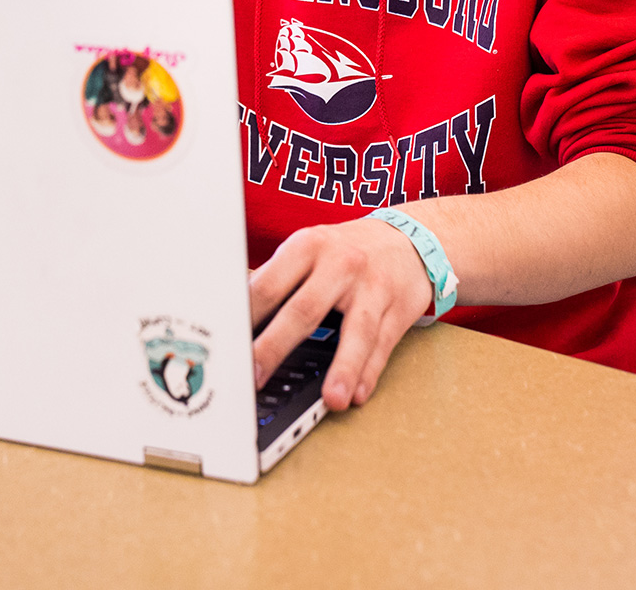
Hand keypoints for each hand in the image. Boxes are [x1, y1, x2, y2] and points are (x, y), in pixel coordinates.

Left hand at [248, 218, 433, 412]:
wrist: (407, 236)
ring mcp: (372, 287)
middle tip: (254, 377)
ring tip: (331, 399)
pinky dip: (369, 372)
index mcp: (307, 246)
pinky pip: (382, 344)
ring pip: (357, 331)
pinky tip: (357, 393)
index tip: (228, 348)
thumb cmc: (346, 250)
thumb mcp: (309, 249)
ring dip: (343, 368)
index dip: (245, 320)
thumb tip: (237, 321)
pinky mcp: (398, 309)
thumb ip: (277, 281)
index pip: (268, 286)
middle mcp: (340, 264)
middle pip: (304, 310)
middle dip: (276, 347)